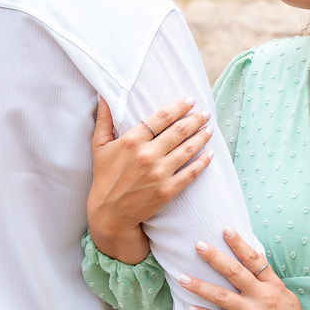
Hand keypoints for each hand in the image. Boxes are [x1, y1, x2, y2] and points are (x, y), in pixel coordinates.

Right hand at [88, 96, 214, 263]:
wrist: (109, 214)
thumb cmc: (104, 177)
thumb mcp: (99, 146)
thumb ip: (103, 120)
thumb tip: (103, 95)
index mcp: (132, 141)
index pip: (162, 117)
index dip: (179, 107)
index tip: (190, 101)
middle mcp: (147, 155)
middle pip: (179, 131)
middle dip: (196, 119)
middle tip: (205, 113)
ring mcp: (159, 173)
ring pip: (188, 149)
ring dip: (202, 137)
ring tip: (210, 129)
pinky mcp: (167, 190)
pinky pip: (191, 173)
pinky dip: (203, 162)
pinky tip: (210, 154)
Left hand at [181, 229, 309, 309]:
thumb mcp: (286, 296)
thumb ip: (269, 281)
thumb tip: (255, 260)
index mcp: (274, 286)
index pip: (254, 259)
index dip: (239, 243)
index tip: (225, 229)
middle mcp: (263, 297)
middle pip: (235, 272)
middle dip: (215, 258)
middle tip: (199, 245)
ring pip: (223, 297)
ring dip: (200, 286)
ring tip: (183, 278)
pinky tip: (191, 309)